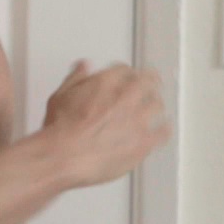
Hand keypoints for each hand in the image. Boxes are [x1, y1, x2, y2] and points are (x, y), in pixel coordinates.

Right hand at [42, 60, 171, 186]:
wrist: (64, 156)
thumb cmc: (60, 131)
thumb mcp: (60, 96)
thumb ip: (75, 79)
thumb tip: (83, 67)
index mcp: (105, 83)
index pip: (123, 69)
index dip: (125, 73)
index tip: (126, 76)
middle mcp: (125, 97)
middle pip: (147, 82)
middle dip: (148, 82)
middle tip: (150, 83)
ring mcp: (137, 120)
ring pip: (157, 105)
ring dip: (155, 104)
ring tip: (156, 105)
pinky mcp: (144, 142)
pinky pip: (163, 132)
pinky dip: (163, 129)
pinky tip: (163, 129)